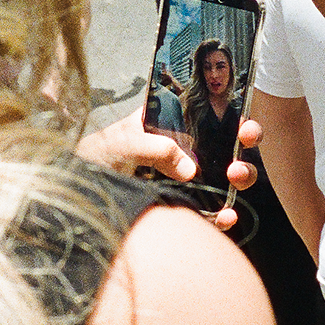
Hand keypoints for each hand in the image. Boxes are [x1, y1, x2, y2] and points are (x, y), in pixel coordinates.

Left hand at [75, 111, 262, 231]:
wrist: (78, 192)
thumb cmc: (95, 156)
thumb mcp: (122, 142)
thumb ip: (156, 148)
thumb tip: (190, 169)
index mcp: (169, 122)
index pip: (206, 108)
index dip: (231, 109)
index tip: (243, 116)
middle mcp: (182, 147)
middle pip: (225, 139)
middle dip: (244, 138)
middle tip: (246, 138)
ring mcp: (184, 177)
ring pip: (225, 174)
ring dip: (241, 174)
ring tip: (236, 176)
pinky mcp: (181, 205)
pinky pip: (210, 210)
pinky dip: (222, 215)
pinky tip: (227, 216)